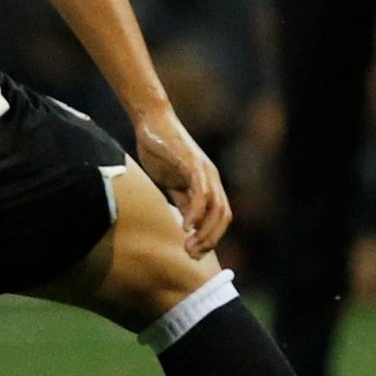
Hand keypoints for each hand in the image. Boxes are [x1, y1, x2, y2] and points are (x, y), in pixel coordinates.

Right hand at [132, 102, 231, 257]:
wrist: (152, 121)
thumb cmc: (161, 150)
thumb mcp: (173, 182)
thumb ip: (184, 200)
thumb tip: (189, 224)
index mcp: (209, 183)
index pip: (220, 217)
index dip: (212, 237)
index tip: (194, 252)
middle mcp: (212, 178)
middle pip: (223, 216)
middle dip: (210, 240)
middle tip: (191, 254)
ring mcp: (205, 170)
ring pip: (216, 208)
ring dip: (205, 232)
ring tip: (188, 246)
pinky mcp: (193, 164)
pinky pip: (201, 193)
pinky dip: (196, 213)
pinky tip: (185, 227)